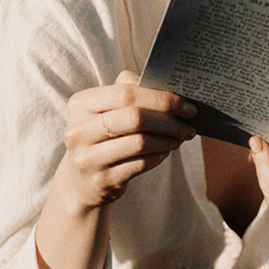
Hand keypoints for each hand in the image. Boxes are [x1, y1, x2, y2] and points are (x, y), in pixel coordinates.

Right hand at [61, 70, 196, 207]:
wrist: (81, 180)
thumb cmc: (103, 136)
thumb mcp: (106, 110)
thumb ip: (129, 91)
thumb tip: (169, 88)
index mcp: (81, 104)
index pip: (126, 93)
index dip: (161, 98)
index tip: (186, 105)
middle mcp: (79, 130)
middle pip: (135, 117)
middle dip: (169, 120)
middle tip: (189, 124)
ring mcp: (88, 158)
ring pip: (140, 142)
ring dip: (168, 139)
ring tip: (180, 138)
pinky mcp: (101, 180)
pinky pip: (141, 164)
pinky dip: (159, 156)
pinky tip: (166, 151)